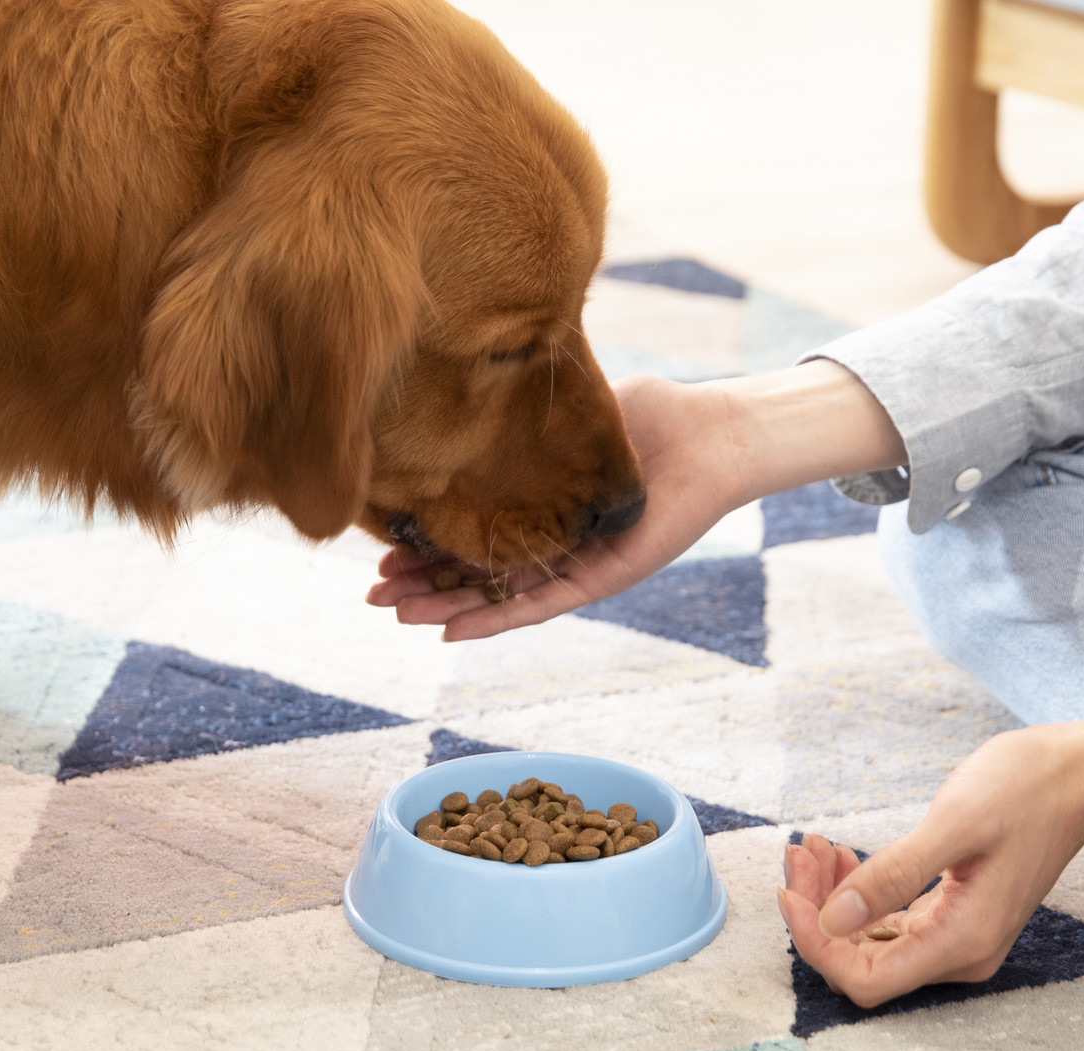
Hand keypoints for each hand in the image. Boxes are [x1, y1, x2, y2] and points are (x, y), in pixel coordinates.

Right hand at [366, 360, 905, 641]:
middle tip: (372, 593)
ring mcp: (577, 567)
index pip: (475, 533)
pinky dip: (495, 617)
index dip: (427, 544)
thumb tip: (474, 386)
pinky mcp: (602, 578)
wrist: (711, 435)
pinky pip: (540, 604)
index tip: (381, 546)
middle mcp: (556, 546)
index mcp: (543, 510)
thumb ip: (527, 413)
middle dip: (421, 584)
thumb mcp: (573, 411)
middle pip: (475, 574)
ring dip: (444, 608)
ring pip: (498, 597)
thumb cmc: (654, 414)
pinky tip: (452, 630)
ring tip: (397, 614)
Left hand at [777, 705, 1083, 1006]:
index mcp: (962, 942)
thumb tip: (831, 922)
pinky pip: (891, 919)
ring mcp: (958, 935)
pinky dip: (859, 891)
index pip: (865, 979)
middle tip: (799, 851)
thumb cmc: (1028, 789)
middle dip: (817, 912)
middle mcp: (960, 952)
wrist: (1083, 773)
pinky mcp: (955, 912)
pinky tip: (842, 855)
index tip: (789, 892)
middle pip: (861, 960)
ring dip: (832, 898)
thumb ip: (893, 876)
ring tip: (814, 845)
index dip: (816, 945)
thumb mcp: (954, 825)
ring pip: (870, 939)